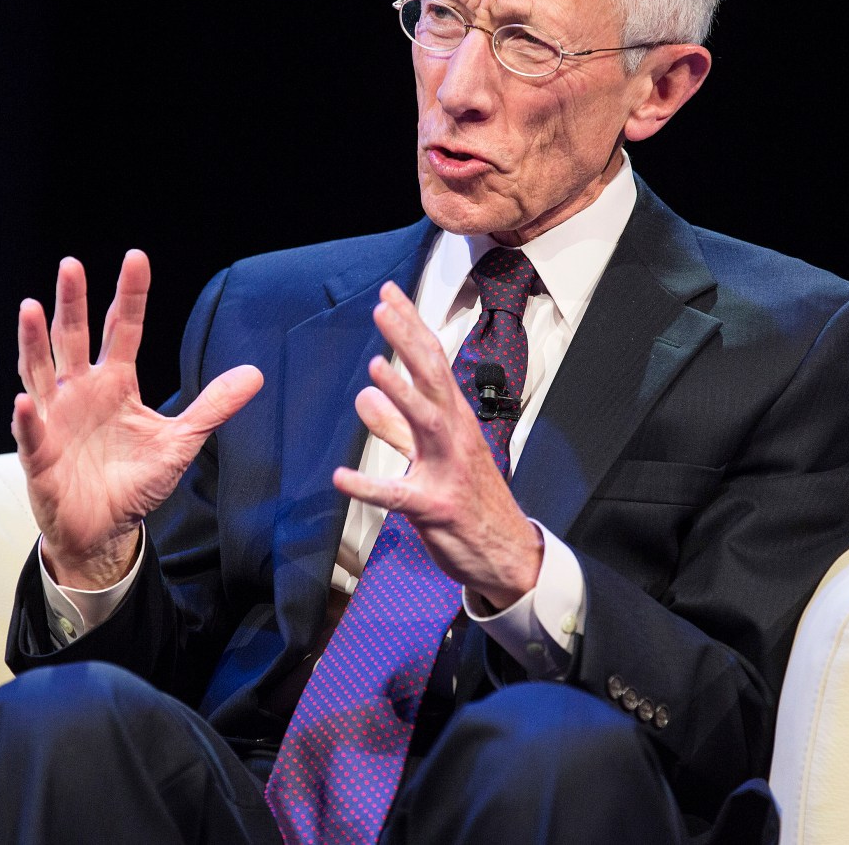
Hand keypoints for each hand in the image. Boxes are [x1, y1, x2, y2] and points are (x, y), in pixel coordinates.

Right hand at [13, 250, 262, 588]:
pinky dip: (28, 416)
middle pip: (73, 337)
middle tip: (72, 264)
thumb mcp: (181, 442)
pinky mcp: (40, 455)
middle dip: (72, 302)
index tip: (136, 258)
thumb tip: (255, 373)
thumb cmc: (135, 482)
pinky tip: (27, 398)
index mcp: (115, 382)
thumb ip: (213, 406)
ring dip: (34, 341)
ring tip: (31, 308)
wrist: (105, 530)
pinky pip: (32, 432)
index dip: (129, 295)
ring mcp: (55, 418)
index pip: (121, 329)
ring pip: (40, 371)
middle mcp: (81, 390)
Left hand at [332, 281, 541, 608]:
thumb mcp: (429, 456)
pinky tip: (342, 478)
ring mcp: (447, 471)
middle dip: (408, 342)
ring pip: (425, 424)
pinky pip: (398, 495)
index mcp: (452, 419)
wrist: (506, 554)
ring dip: (402, 395)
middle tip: (383, 308)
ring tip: (375, 368)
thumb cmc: (470, 501)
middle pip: (432, 379)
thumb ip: (395, 426)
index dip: (410, 327)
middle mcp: (454, 436)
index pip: (431, 362)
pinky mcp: (435, 508)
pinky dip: (369, 487)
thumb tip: (364, 395)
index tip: (389, 295)